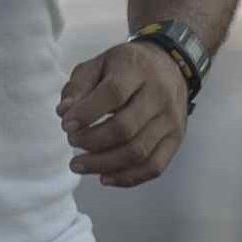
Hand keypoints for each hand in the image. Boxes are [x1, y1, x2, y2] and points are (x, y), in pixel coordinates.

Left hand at [58, 40, 191, 187]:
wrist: (171, 66)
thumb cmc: (128, 67)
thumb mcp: (99, 63)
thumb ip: (79, 86)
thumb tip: (64, 112)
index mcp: (137, 70)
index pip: (113, 94)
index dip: (86, 113)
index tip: (66, 125)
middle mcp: (159, 95)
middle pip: (124, 128)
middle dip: (91, 141)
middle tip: (72, 142)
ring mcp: (171, 120)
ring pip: (138, 152)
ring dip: (103, 164)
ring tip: (79, 164)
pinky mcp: (176, 139)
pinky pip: (154, 166)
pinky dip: (127, 178)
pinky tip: (104, 177)